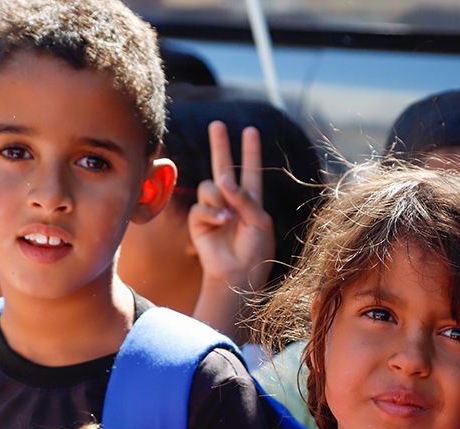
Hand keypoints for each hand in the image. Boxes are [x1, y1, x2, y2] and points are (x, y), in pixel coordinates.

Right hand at [188, 121, 274, 291]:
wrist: (238, 275)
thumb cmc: (255, 251)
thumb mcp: (259, 222)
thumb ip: (245, 198)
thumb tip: (224, 180)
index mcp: (251, 200)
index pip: (251, 170)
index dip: (250, 151)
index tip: (250, 131)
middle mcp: (231, 201)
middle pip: (223, 166)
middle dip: (220, 146)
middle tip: (217, 124)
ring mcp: (214, 209)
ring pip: (209, 186)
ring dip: (219, 198)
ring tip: (229, 218)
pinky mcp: (200, 221)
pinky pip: (201, 206)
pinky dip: (212, 213)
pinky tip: (222, 223)